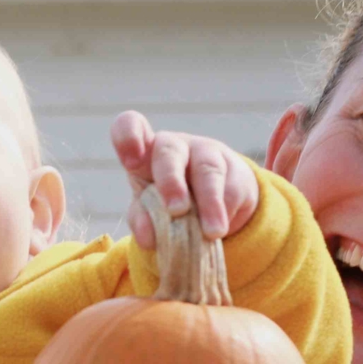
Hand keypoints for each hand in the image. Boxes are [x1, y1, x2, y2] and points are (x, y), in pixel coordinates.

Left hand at [111, 110, 258, 248]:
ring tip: (212, 233)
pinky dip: (226, 214)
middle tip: (176, 210)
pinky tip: (221, 230)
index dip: (128, 137)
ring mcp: (206, 153)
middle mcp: (173, 147)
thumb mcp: (149, 212)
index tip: (130, 161)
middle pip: (169, 151)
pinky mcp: (234, 169)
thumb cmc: (168, 203)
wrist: (211, 207)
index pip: (129, 126)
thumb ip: (142, 221)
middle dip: (171, 181)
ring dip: (209, 203)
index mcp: (144, 153)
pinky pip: (231, 190)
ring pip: (208, 170)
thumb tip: (148, 237)